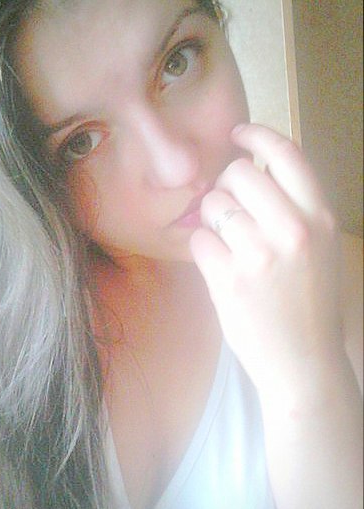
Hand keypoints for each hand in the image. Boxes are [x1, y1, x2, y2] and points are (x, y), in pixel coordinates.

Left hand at [190, 124, 341, 405]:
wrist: (304, 363)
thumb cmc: (310, 304)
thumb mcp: (319, 249)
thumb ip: (294, 210)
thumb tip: (253, 174)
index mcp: (319, 217)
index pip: (286, 154)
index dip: (257, 136)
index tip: (238, 134)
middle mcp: (291, 229)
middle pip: (239, 173)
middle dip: (226, 185)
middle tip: (228, 207)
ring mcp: (258, 254)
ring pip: (213, 205)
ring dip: (212, 219)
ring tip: (227, 244)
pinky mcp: (228, 279)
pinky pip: (199, 239)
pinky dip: (203, 248)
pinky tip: (219, 266)